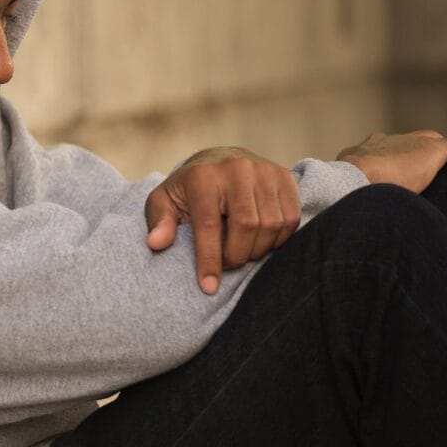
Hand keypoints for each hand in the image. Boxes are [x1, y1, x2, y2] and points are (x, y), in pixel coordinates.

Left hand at [145, 147, 300, 294]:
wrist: (217, 160)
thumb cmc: (188, 189)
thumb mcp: (163, 201)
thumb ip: (159, 221)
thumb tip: (155, 243)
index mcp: (202, 176)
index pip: (209, 224)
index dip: (210, 259)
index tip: (208, 286)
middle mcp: (236, 168)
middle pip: (247, 225)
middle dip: (237, 255)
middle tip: (227, 263)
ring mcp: (264, 170)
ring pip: (271, 224)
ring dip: (258, 249)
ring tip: (242, 251)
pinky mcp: (285, 176)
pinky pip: (291, 218)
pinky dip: (278, 238)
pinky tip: (261, 240)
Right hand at [336, 130, 446, 192]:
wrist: (348, 181)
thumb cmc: (342, 196)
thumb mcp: (345, 198)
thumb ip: (353, 203)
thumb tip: (353, 226)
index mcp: (360, 152)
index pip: (382, 152)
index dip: (394, 161)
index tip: (400, 175)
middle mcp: (383, 142)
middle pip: (409, 143)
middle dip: (418, 153)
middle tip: (429, 170)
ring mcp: (406, 142)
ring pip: (434, 144)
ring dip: (446, 156)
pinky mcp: (429, 149)